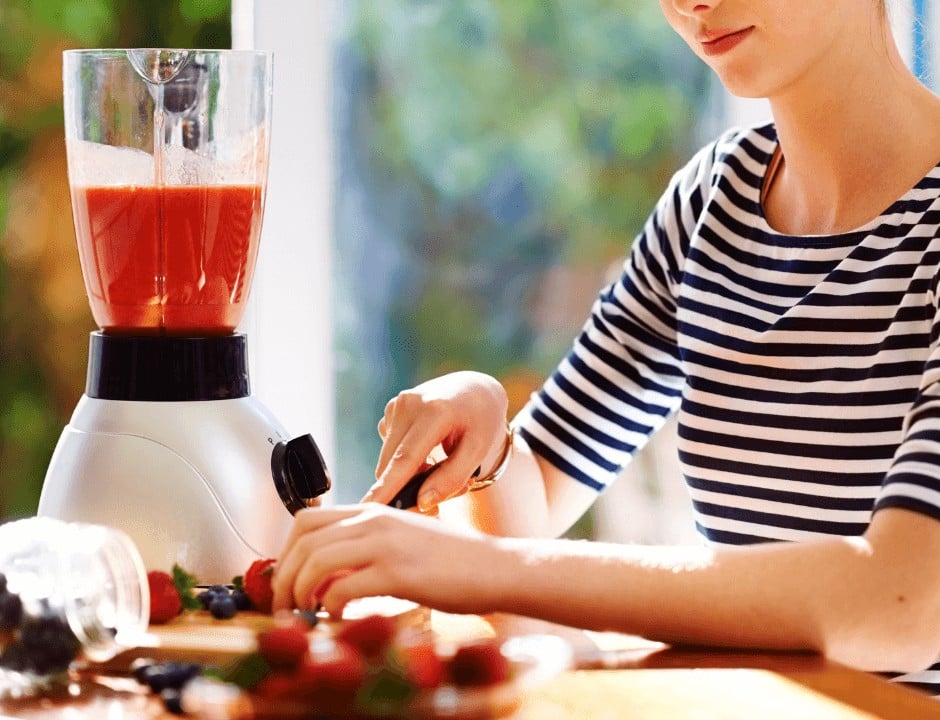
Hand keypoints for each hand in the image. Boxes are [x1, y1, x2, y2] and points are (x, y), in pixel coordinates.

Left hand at [271, 504, 502, 616]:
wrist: (496, 567)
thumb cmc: (453, 560)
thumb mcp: (403, 539)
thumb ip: (367, 546)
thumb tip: (329, 573)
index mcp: (373, 511)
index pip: (307, 519)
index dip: (286, 551)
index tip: (287, 580)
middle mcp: (375, 520)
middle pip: (304, 540)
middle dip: (284, 577)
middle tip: (286, 606)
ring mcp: (386, 544)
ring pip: (316, 561)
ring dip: (300, 593)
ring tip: (305, 615)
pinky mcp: (398, 573)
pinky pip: (343, 588)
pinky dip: (330, 607)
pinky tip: (338, 618)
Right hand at [364, 371, 508, 510]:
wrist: (475, 388)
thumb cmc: (480, 420)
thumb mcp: (478, 449)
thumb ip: (452, 478)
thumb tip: (422, 502)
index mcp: (434, 411)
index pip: (406, 458)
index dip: (387, 487)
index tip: (368, 508)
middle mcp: (409, 404)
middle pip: (392, 464)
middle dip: (406, 489)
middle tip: (436, 502)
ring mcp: (396, 405)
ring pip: (389, 460)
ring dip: (408, 474)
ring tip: (439, 468)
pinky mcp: (390, 409)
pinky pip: (390, 448)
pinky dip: (405, 460)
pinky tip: (427, 452)